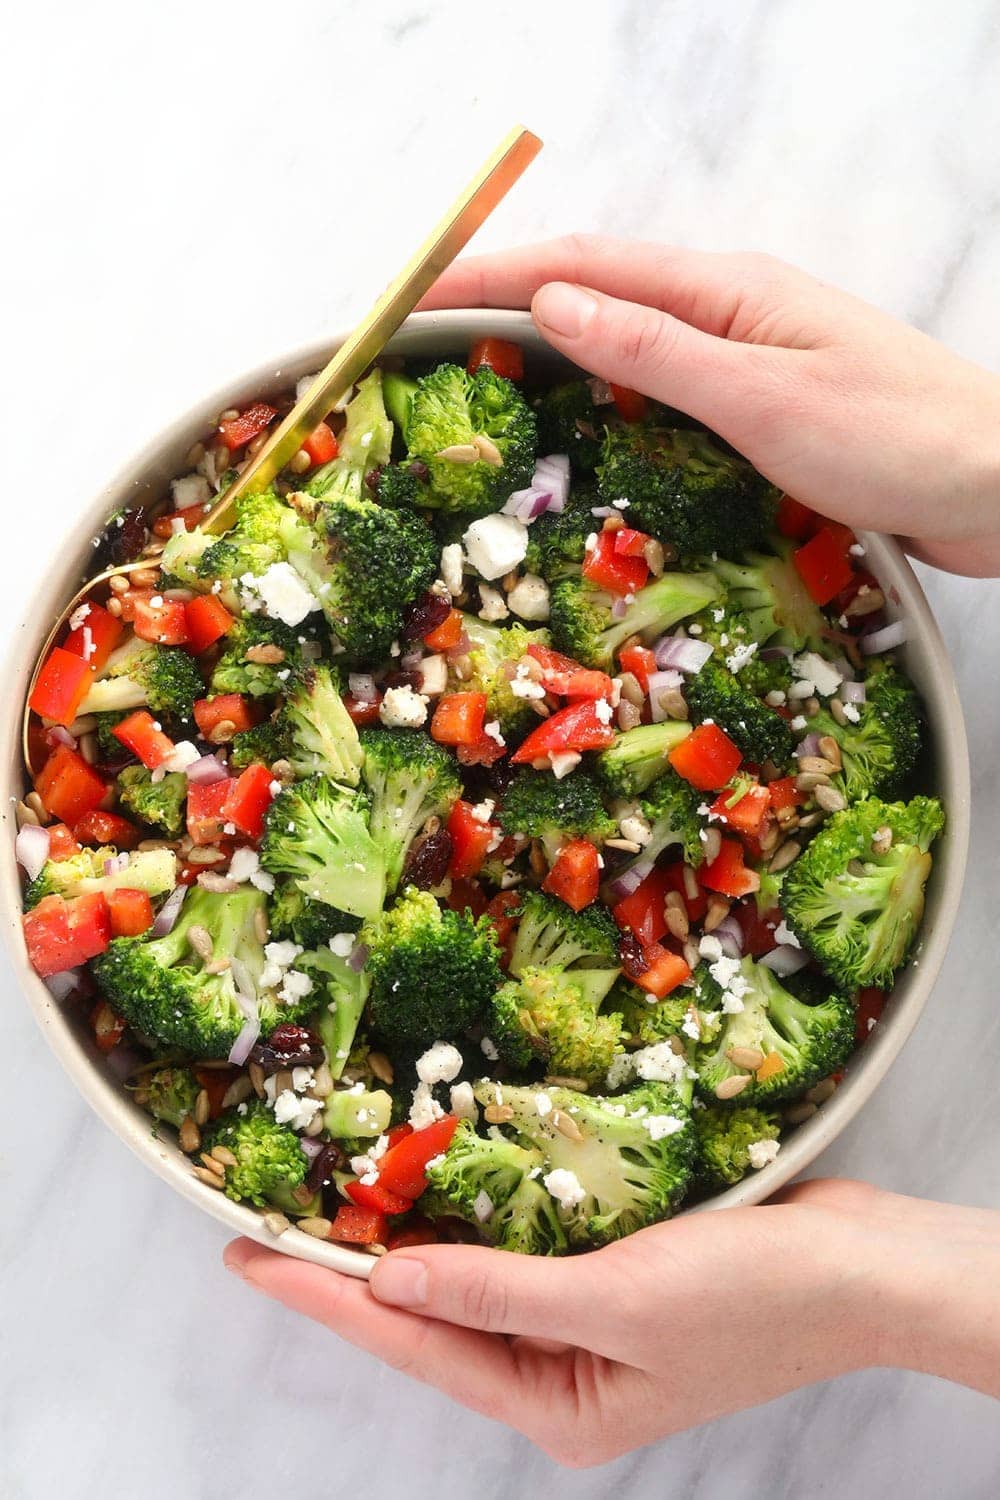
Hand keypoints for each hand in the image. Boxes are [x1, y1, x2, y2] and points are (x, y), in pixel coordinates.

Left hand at [224, 1179, 999, 1464]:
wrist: (861, 1266)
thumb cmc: (755, 1298)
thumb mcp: (618, 1303)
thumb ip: (498, 1292)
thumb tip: (394, 1279)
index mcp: (560, 1404)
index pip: (418, 1345)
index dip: (328, 1298)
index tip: (251, 1258)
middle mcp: (561, 1370)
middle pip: (433, 1318)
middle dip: (352, 1275)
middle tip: (266, 1229)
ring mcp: (586, 1320)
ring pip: (472, 1279)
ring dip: (409, 1240)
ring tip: (325, 1207)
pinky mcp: (611, 1269)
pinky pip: (520, 1246)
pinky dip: (474, 1217)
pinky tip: (432, 1185)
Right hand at [422, 235, 999, 577]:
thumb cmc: (896, 436)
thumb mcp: (764, 393)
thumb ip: (657, 350)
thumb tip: (552, 301)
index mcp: (723, 290)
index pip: (582, 265)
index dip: (489, 275)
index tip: (410, 296)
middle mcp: (728, 314)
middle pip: (594, 293)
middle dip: (503, 306)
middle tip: (424, 342)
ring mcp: (747, 361)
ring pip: (625, 344)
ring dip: (549, 352)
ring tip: (478, 383)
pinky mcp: (762, 412)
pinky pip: (662, 395)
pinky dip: (605, 400)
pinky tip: (584, 430)